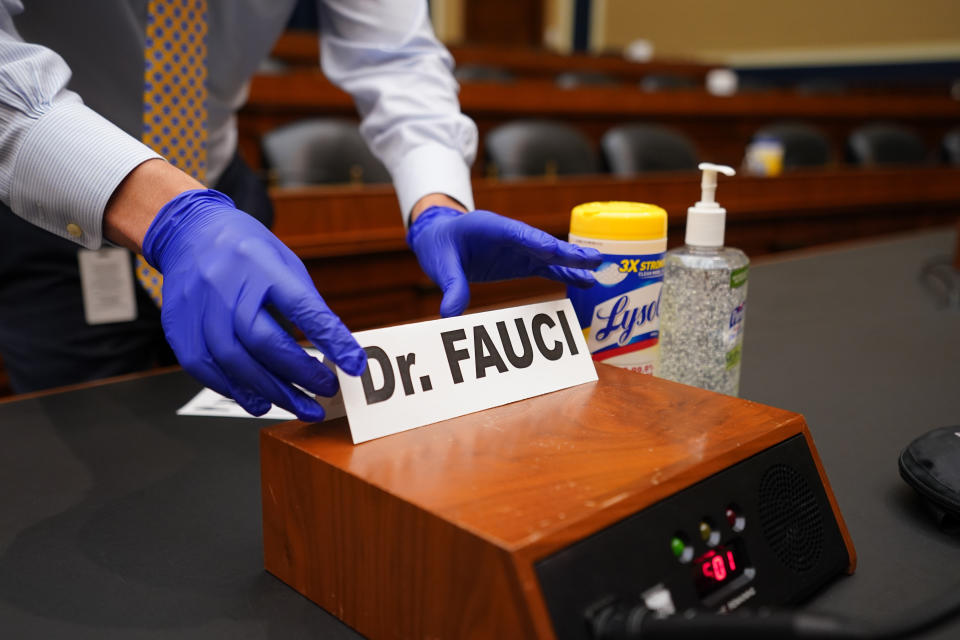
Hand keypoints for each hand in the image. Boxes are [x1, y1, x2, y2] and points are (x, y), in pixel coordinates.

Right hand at [143, 189, 366, 420]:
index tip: (354, 366)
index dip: (331, 340)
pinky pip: (204, 367)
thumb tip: (335, 350)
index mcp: (262, 264)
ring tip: (299, 406)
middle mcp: (226, 284)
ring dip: (270, 392)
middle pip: (263, 341)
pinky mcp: (178, 325)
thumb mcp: (285, 264)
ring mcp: (197, 306)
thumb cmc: (246, 252)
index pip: (302, 307)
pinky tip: (257, 400)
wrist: (188, 233)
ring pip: (233, 361)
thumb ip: (306, 305)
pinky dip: (234, 389)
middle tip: (325, 392)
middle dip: (299, 375)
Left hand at [407, 206, 601, 316]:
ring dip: (573, 262)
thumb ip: (450, 286)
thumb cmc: (441, 245)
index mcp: (489, 227)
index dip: (534, 242)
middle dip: (566, 251)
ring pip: (551, 255)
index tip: (552, 251)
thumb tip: (450, 315)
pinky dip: (566, 275)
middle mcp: (511, 236)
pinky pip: (548, 268)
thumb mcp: (441, 264)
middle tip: (592, 258)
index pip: (515, 234)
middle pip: (542, 243)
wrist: (442, 238)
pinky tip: (586, 282)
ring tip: (598, 267)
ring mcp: (520, 249)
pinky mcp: (522, 262)